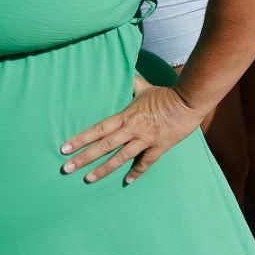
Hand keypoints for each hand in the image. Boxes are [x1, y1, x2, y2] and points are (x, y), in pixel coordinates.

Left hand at [60, 78, 205, 185]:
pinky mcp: (160, 146)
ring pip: (121, 157)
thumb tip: (126, 73)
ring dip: (104, 169)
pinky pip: (146, 162)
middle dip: (84, 157)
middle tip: (67, 168)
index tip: (64, 148)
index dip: (81, 139)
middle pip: (104, 145)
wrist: (190, 101)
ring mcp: (146, 139)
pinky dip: (137, 172)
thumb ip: (134, 84)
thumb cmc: (168, 94)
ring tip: (88, 179)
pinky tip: (127, 181)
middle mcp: (133, 129)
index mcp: (126, 116)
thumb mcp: (147, 88)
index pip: (98, 129)